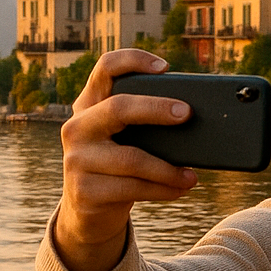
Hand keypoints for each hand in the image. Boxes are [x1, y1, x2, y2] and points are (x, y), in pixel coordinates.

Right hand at [54, 49, 197, 270]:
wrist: (89, 209)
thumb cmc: (119, 165)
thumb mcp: (125, 138)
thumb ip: (144, 123)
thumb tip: (193, 118)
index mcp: (89, 105)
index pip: (106, 68)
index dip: (133, 60)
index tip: (165, 67)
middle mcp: (77, 127)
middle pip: (118, 108)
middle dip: (156, 109)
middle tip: (187, 114)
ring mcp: (77, 159)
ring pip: (132, 159)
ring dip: (168, 169)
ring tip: (191, 175)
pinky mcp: (84, 190)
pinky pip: (133, 187)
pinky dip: (163, 189)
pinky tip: (179, 189)